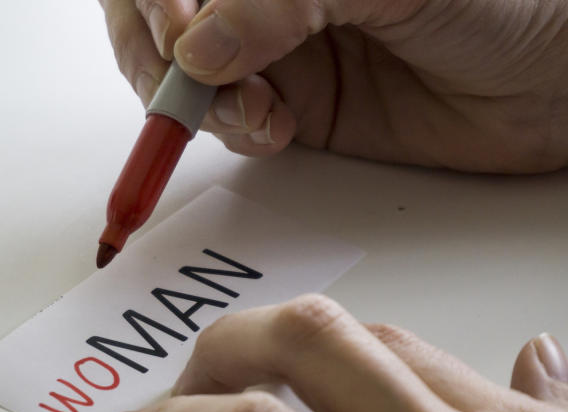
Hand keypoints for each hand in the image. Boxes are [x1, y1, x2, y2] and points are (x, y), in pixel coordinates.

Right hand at [99, 0, 567, 171]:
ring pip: (182, 76)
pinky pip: (225, 122)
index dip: (151, 0)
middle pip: (157, 18)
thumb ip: (280, 0)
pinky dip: (232, 132)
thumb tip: (197, 49)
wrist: (555, 80)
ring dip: (198, 104)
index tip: (177, 29)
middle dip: (158, 56)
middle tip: (184, 85)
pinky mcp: (287, 105)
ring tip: (259, 113)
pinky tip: (276, 129)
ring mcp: (270, 48)